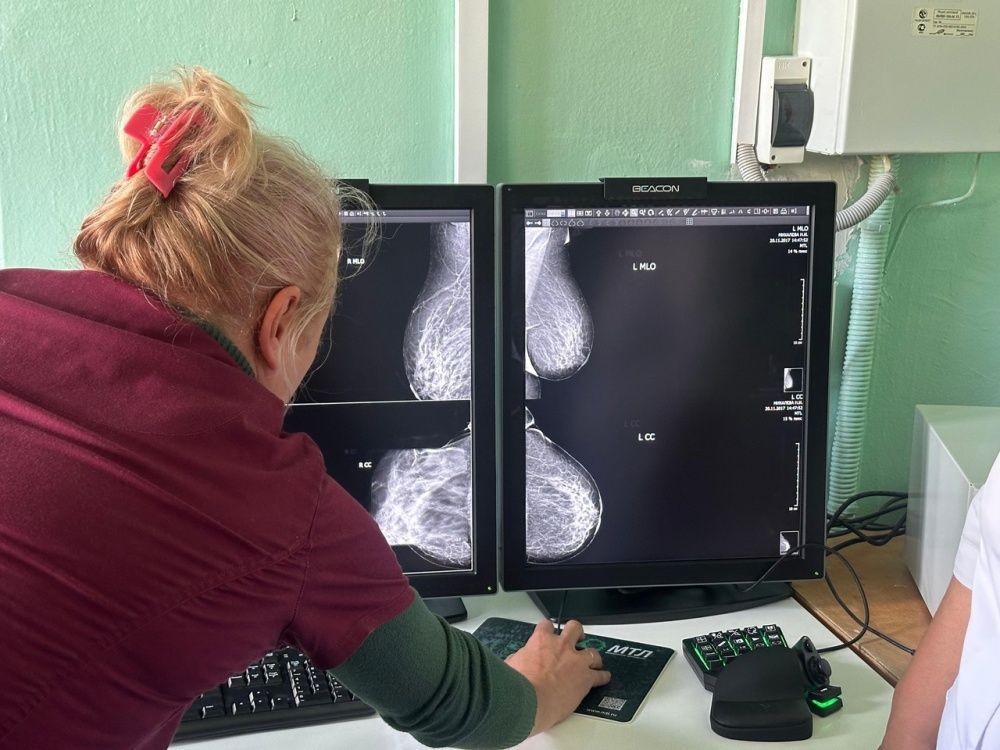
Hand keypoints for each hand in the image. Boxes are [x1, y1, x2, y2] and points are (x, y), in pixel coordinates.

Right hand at [504, 619, 611, 734]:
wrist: (530, 701)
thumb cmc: (518, 685)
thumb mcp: (512, 665)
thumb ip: (519, 659)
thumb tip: (516, 661)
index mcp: (541, 641)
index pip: (546, 626)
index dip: (548, 629)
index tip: (548, 632)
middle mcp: (561, 646)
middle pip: (574, 629)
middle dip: (576, 633)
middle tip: (576, 638)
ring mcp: (576, 661)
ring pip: (592, 652)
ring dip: (592, 656)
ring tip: (593, 661)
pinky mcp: (586, 678)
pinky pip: (600, 675)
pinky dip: (603, 676)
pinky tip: (604, 677)